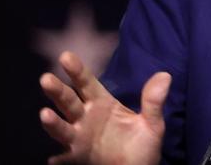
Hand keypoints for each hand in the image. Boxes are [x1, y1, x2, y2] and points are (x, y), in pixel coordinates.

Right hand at [39, 51, 170, 164]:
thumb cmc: (142, 146)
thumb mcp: (152, 123)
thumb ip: (154, 101)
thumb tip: (165, 75)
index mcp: (102, 104)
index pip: (87, 83)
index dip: (77, 71)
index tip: (66, 56)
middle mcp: (86, 118)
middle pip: (68, 101)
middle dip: (57, 91)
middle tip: (46, 79)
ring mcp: (80, 138)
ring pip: (63, 127)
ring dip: (53, 122)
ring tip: (45, 114)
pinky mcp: (79, 157)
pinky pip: (67, 158)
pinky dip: (60, 159)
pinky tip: (54, 159)